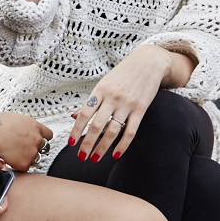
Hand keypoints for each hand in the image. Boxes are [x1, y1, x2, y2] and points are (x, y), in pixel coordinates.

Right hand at [0, 112, 51, 171]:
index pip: (48, 134)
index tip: (33, 140)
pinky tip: (8, 158)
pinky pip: (25, 166)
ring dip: (26, 157)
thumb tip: (27, 133)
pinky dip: (18, 164)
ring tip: (12, 152)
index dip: (40, 138)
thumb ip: (22, 127)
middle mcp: (37, 138)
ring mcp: (33, 151)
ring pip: (34, 158)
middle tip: (20, 148)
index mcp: (35, 126)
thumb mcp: (12, 120)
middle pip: (43, 147)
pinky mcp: (26, 162)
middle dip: (34, 148)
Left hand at [69, 46, 169, 161]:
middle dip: (87, 144)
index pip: (84, 114)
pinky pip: (130, 131)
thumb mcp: (104, 83)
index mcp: (100, 90)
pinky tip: (115, 155)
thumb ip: (91, 101)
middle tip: (80, 157)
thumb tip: (74, 117)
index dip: (76, 130)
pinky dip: (122, 145)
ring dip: (102, 148)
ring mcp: (127, 104)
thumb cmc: (123, 73)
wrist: (148, 62)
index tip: (71, 143)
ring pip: (112, 131)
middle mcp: (112, 98)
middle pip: (97, 125)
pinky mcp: (141, 109)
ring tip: (95, 158)